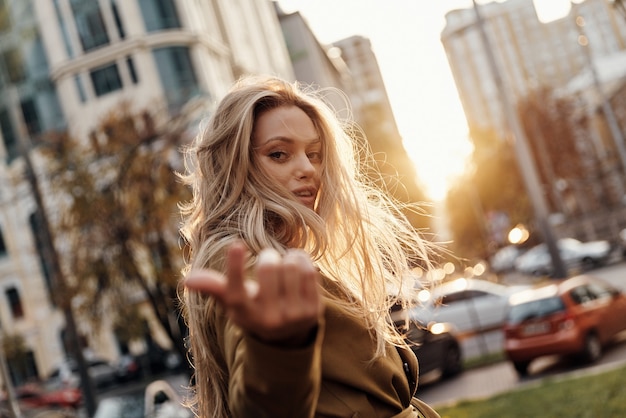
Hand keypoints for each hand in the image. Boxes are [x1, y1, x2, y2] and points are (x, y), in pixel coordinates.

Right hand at [185, 242, 322, 346]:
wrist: (286, 337)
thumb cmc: (253, 308)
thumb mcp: (232, 301)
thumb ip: (212, 287)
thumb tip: (186, 279)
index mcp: (243, 313)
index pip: (235, 291)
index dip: (235, 267)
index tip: (236, 245)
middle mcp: (267, 318)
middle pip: (269, 267)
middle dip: (269, 256)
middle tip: (268, 259)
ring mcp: (292, 316)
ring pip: (291, 266)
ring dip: (288, 257)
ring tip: (284, 263)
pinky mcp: (313, 310)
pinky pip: (308, 271)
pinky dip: (302, 261)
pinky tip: (298, 267)